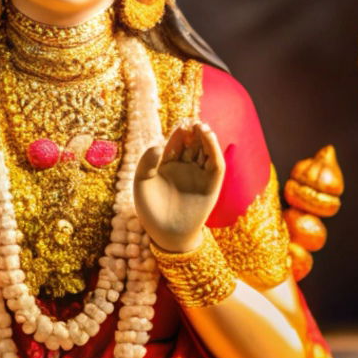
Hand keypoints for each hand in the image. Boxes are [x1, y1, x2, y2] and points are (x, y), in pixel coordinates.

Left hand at [134, 120, 225, 254]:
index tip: (180, 127)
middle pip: (192, 144)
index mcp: (168, 165)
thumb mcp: (142, 184)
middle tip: (193, 123)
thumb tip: (158, 145)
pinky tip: (211, 140)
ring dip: (206, 138)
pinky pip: (215, 165)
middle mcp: (185, 167)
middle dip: (193, 133)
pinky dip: (214, 150)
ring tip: (202, 127)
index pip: (176, 144)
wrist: (166, 234)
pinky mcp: (211, 184)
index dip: (179, 135)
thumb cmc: (151, 210)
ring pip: (205, 151)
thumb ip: (146, 163)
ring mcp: (199, 175)